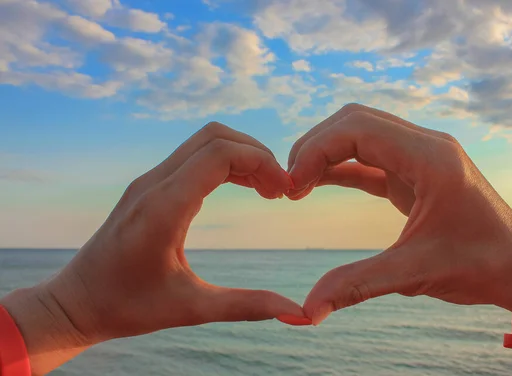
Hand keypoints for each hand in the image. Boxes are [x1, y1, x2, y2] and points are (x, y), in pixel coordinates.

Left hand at [3, 123, 308, 372]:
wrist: (75, 302)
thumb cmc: (126, 307)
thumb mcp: (190, 309)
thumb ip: (244, 305)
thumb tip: (293, 311)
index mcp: (164, 208)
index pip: (219, 154)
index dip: (261, 163)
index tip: (284, 192)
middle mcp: (154, 184)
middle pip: (214, 136)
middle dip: (256, 153)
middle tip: (279, 188)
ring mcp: (149, 182)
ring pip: (203, 142)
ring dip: (241, 155)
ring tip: (266, 188)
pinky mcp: (148, 187)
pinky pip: (192, 157)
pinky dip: (224, 163)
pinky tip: (241, 186)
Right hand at [286, 103, 511, 324]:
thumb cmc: (480, 264)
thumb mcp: (416, 272)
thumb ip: (359, 284)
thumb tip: (307, 310)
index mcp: (430, 158)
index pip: (358, 128)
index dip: (316, 149)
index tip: (292, 185)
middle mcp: (426, 145)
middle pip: (355, 120)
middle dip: (315, 146)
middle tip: (289, 184)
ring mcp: (421, 155)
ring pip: (360, 133)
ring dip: (325, 153)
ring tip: (297, 185)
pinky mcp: (415, 172)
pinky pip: (370, 158)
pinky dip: (340, 167)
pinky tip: (315, 184)